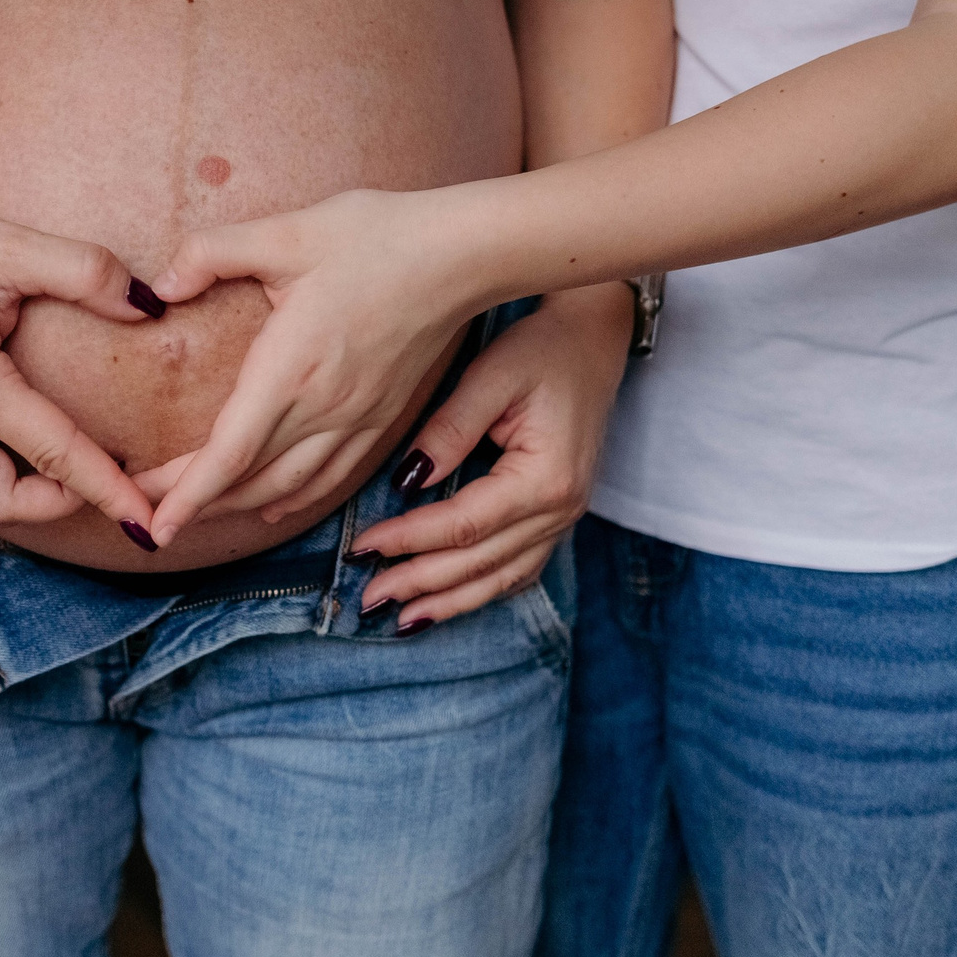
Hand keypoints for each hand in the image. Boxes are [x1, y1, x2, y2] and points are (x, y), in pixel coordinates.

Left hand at [141, 187, 490, 547]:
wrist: (464, 254)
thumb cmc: (376, 236)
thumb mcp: (287, 232)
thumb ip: (212, 254)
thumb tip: (160, 285)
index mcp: (292, 369)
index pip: (229, 454)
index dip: (187, 495)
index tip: (154, 525)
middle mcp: (325, 408)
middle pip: (251, 480)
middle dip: (196, 503)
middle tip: (148, 512)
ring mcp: (358, 419)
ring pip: (290, 488)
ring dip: (240, 508)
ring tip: (197, 513)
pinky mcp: (383, 417)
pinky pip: (332, 478)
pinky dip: (295, 501)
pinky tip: (274, 507)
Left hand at [345, 283, 629, 631]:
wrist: (593, 338)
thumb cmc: (543, 349)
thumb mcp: (491, 375)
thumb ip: (449, 429)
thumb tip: (407, 480)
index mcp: (545, 478)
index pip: (463, 525)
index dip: (409, 540)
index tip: (362, 547)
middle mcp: (561, 509)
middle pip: (480, 562)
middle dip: (419, 583)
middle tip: (366, 599)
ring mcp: (565, 518)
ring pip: (501, 578)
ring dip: (449, 601)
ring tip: (401, 618)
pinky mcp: (558, 515)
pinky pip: (520, 569)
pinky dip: (481, 590)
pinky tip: (447, 602)